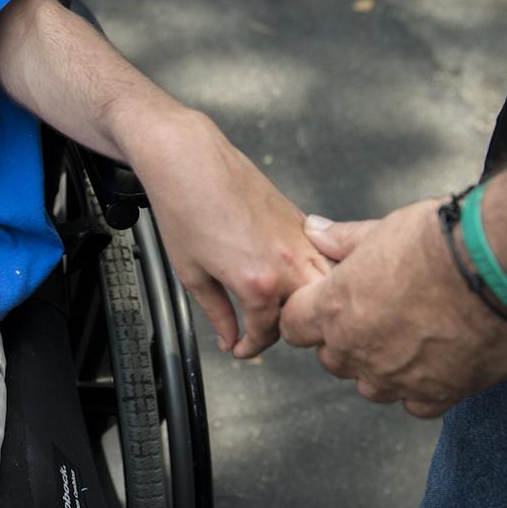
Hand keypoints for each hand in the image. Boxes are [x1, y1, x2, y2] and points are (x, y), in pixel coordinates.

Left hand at [130, 111, 328, 357]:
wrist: (189, 159)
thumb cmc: (184, 208)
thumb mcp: (192, 274)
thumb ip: (217, 313)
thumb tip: (229, 337)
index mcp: (260, 283)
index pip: (269, 332)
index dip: (252, 346)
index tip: (240, 348)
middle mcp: (289, 263)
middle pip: (304, 315)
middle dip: (285, 330)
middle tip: (260, 332)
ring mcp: (300, 239)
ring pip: (322, 287)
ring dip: (306, 303)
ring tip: (280, 309)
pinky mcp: (301, 219)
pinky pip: (319, 258)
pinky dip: (312, 274)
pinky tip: (292, 277)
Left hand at [280, 200, 506, 416]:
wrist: (501, 267)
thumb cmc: (442, 241)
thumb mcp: (385, 228)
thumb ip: (344, 240)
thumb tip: (314, 230)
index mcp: (334, 308)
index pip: (294, 325)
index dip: (308, 315)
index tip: (328, 304)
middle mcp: (357, 349)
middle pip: (333, 358)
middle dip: (347, 340)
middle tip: (381, 313)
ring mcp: (395, 378)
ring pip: (371, 386)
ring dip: (383, 367)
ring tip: (414, 336)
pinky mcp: (437, 394)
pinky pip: (416, 404)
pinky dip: (423, 387)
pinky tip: (441, 360)